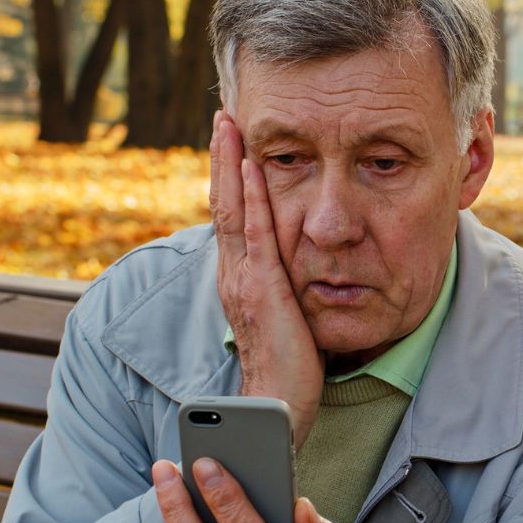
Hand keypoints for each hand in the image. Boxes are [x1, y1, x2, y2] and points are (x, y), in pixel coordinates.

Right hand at [210, 112, 322, 447]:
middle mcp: (233, 273)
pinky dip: (252, 197)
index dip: (229, 178)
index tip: (233, 142)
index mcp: (238, 278)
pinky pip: (257, 233)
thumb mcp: (285, 315)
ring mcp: (243, 279)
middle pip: (222, 203)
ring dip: (231, 164)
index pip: (230, 217)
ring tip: (230, 125)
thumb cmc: (288, 367)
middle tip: (225, 117)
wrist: (275, 405)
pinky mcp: (263, 289)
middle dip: (223, 158)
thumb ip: (284, 286)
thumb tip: (300, 264)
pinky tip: (253, 168)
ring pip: (231, 209)